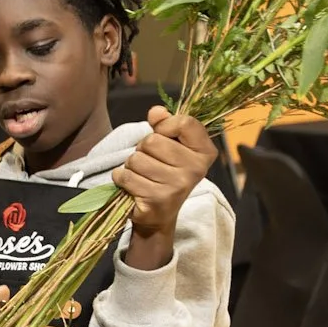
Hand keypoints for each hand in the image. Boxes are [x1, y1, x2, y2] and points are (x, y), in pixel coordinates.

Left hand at [116, 107, 217, 269]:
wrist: (159, 214)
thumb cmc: (165, 172)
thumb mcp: (171, 145)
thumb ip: (165, 124)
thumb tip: (156, 112)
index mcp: (205, 153)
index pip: (185, 123)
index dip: (165, 125)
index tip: (163, 135)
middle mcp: (196, 170)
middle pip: (153, 140)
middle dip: (143, 149)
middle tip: (151, 163)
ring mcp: (177, 187)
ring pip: (136, 158)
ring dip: (132, 166)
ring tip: (143, 176)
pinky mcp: (157, 201)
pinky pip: (126, 176)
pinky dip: (122, 179)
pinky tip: (134, 187)